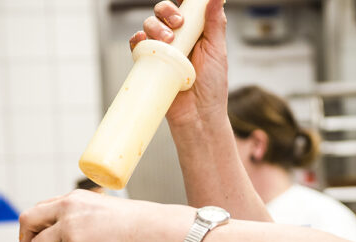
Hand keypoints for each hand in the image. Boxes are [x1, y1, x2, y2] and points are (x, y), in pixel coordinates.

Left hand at [19, 190, 142, 241]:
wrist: (145, 227)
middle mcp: (67, 208)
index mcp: (73, 198)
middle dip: (26, 239)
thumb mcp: (102, 218)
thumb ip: (84, 233)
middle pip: (29, 220)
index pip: (42, 208)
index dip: (36, 226)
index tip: (37, 237)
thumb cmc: (133, 223)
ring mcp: (68, 225)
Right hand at [129, 0, 228, 128]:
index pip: (187, 8)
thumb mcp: (218, 52)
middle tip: (178, 23)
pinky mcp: (150, 62)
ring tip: (167, 41)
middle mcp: (179, 38)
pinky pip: (138, 44)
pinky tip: (143, 40)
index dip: (183, 0)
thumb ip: (216, 23)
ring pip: (150, 25)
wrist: (198, 116)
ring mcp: (163, 50)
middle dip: (167, 11)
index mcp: (196, 32)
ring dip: (155, 26)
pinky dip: (138, 39)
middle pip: (164, 11)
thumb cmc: (212, 88)